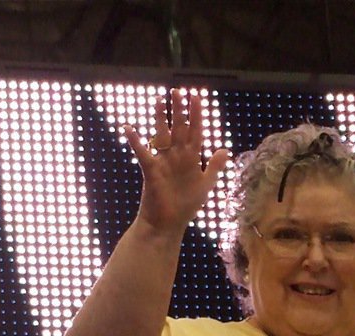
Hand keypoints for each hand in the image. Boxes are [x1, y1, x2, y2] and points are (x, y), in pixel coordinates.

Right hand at [124, 88, 230, 235]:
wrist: (167, 225)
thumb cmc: (185, 206)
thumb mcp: (205, 185)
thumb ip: (215, 167)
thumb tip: (225, 149)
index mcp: (191, 159)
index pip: (195, 132)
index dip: (196, 115)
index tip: (196, 97)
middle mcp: (176, 156)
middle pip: (179, 128)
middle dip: (179, 110)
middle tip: (178, 90)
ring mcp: (163, 162)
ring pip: (162, 135)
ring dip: (161, 118)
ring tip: (160, 100)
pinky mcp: (151, 171)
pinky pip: (143, 153)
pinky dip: (136, 141)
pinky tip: (129, 128)